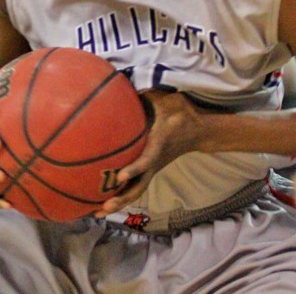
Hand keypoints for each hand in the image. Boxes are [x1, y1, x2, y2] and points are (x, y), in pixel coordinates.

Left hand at [97, 90, 206, 216]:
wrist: (198, 129)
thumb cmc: (180, 111)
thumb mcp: (165, 98)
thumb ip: (146, 95)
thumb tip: (118, 83)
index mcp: (158, 144)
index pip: (146, 160)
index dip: (134, 169)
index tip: (120, 176)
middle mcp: (155, 161)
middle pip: (138, 187)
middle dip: (121, 198)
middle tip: (103, 207)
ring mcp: (153, 168)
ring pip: (136, 191)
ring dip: (118, 202)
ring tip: (97, 213)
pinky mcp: (150, 170)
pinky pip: (135, 186)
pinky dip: (120, 195)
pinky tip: (101, 201)